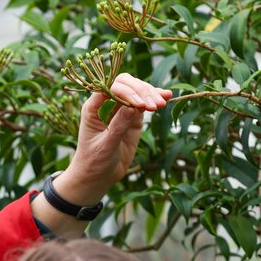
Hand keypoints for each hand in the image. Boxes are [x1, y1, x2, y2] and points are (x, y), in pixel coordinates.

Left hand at [52, 73, 171, 205]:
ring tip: (161, 104)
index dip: (125, 92)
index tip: (140, 105)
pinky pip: (145, 102)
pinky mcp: (133, 117)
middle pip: (125, 84)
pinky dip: (155, 98)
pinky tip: (167, 96)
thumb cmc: (94, 162)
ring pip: (137, 90)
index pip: (109, 88)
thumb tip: (134, 107)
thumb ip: (118, 126)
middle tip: (154, 105)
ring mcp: (121, 109)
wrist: (98, 176)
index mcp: (93, 108)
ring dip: (150, 94)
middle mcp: (106, 104)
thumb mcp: (105, 146)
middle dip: (140, 91)